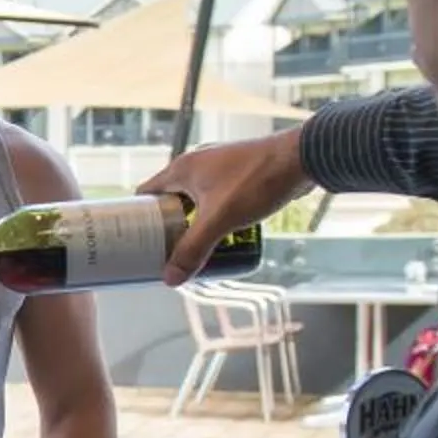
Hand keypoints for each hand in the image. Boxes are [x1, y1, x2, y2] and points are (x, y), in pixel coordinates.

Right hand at [138, 130, 314, 285]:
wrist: (301, 158)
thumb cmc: (257, 182)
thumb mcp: (220, 220)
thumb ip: (193, 249)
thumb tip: (170, 279)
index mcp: (182, 169)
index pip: (146, 194)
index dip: (137, 218)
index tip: (137, 241)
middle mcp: (196, 164)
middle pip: (169, 200)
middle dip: (167, 227)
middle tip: (166, 253)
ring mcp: (218, 167)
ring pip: (194, 200)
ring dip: (192, 223)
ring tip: (194, 249)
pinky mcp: (238, 173)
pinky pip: (215, 198)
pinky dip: (213, 216)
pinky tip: (223, 235)